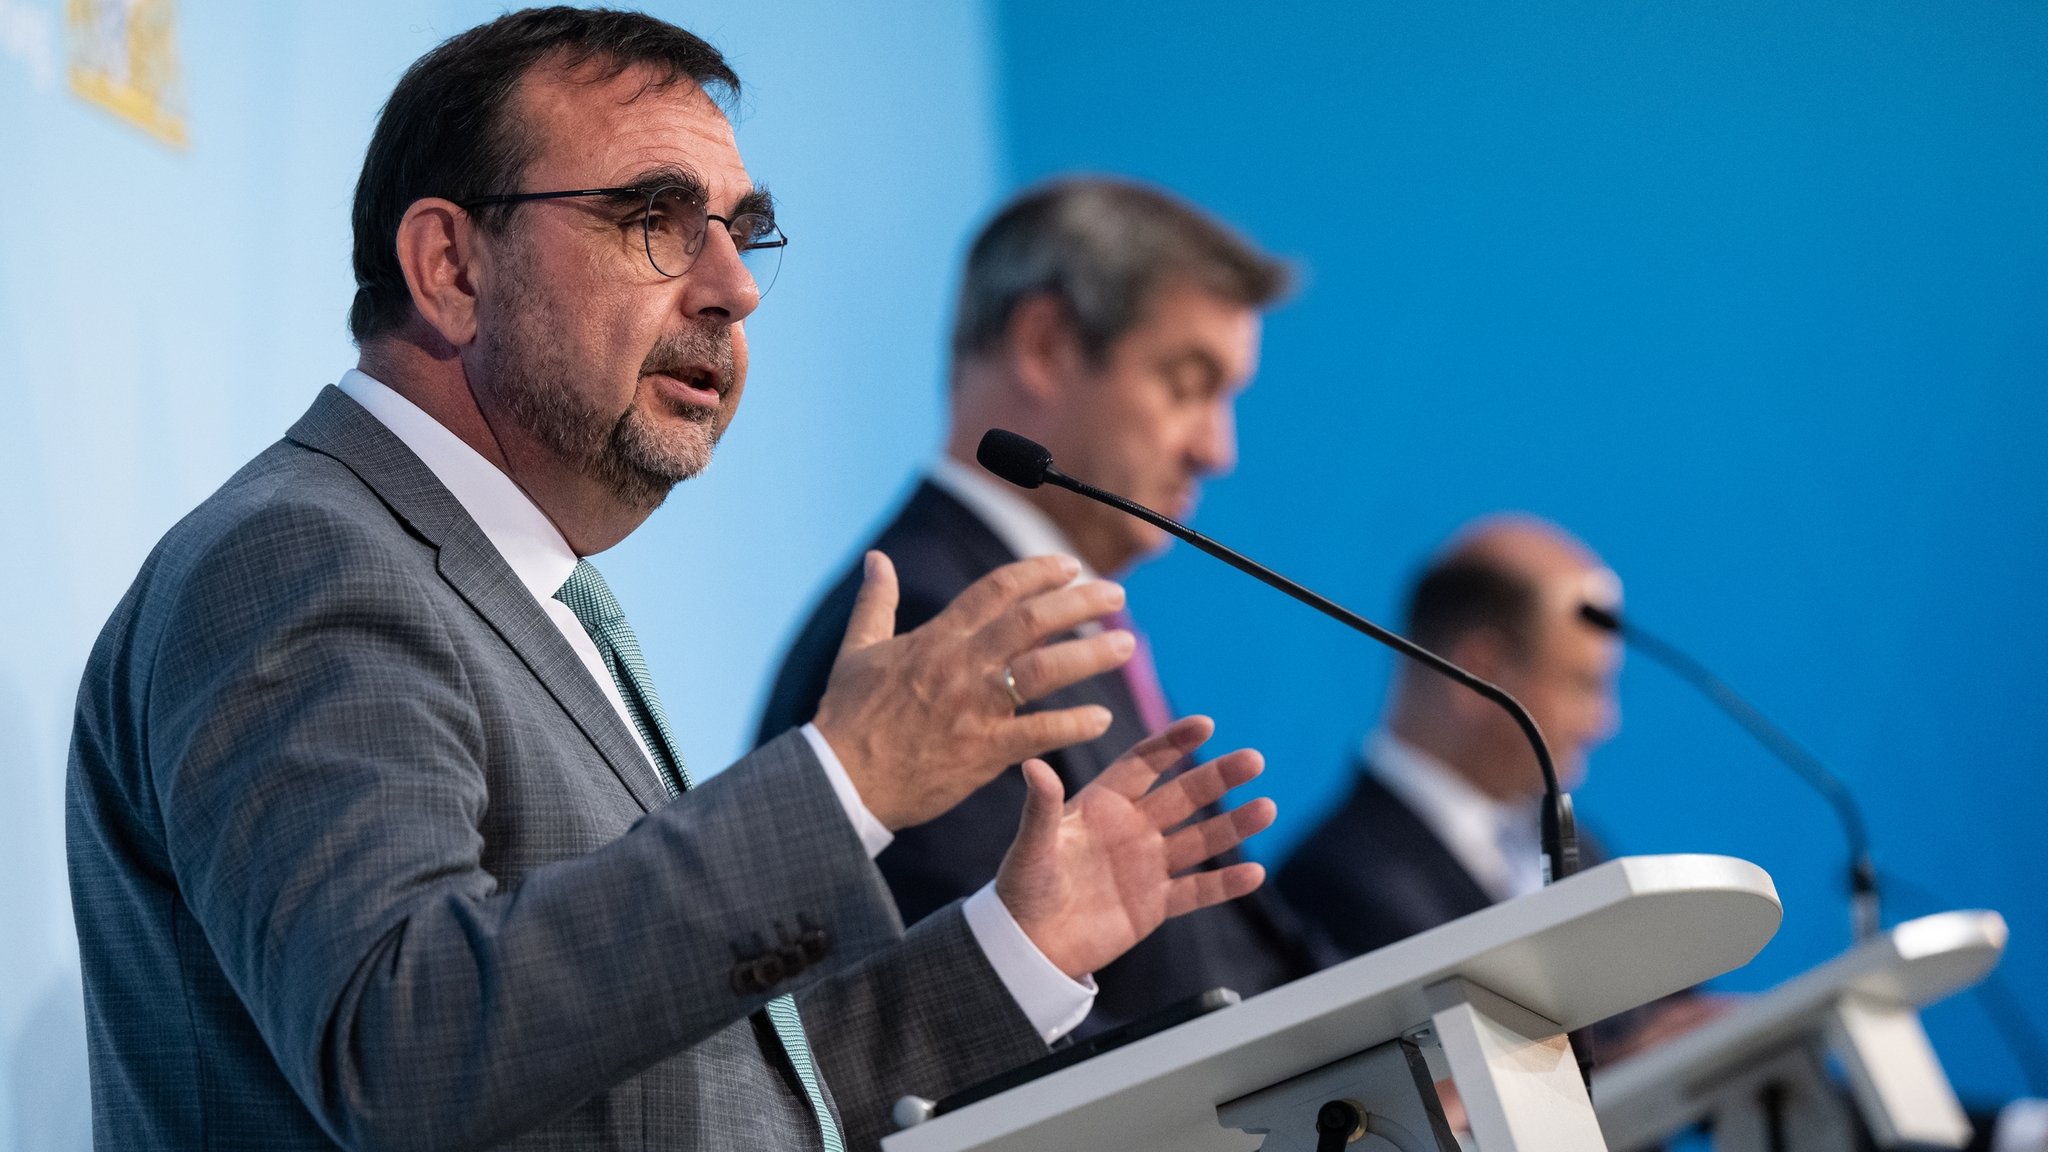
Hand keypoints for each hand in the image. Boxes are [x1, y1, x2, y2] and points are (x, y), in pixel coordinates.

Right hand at [812, 551, 1134, 829]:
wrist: (839, 781)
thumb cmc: (846, 718)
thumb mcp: (857, 651)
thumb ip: (875, 602)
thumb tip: (875, 558)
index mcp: (936, 638)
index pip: (996, 590)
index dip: (1038, 572)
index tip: (1070, 566)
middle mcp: (960, 665)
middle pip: (1031, 621)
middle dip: (1079, 603)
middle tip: (1116, 596)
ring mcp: (974, 707)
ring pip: (1045, 670)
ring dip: (1091, 655)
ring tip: (1126, 646)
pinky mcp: (983, 751)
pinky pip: (1039, 732)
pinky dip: (1073, 723)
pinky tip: (1102, 717)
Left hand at [995, 716, 1274, 979]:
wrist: (1028, 947)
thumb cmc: (1022, 889)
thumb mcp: (1032, 846)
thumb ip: (1041, 807)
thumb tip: (1033, 765)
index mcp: (1102, 804)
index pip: (1144, 764)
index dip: (1173, 744)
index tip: (1205, 725)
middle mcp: (1131, 828)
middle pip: (1183, 796)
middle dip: (1217, 777)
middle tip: (1254, 760)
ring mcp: (1147, 866)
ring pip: (1199, 840)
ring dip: (1233, 825)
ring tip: (1266, 808)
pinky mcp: (1155, 905)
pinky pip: (1196, 890)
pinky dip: (1224, 883)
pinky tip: (1254, 873)